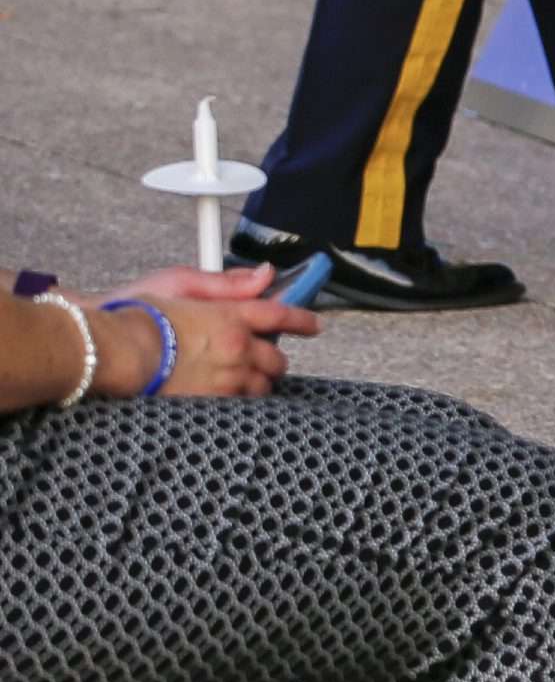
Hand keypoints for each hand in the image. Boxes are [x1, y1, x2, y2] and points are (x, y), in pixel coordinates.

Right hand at [102, 267, 311, 396]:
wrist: (113, 349)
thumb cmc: (139, 314)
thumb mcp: (182, 284)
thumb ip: (229, 284)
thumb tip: (265, 276)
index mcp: (232, 315)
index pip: (281, 315)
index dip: (302, 320)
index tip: (314, 325)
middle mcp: (237, 347)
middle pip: (276, 358)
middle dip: (274, 359)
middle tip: (266, 359)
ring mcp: (226, 378)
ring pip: (261, 386)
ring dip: (258, 382)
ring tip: (245, 380)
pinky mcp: (210, 402)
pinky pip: (240, 406)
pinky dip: (240, 400)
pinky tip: (229, 397)